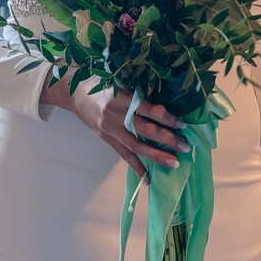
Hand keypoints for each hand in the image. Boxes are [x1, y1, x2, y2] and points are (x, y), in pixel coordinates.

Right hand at [42, 75, 189, 175]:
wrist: (74, 92)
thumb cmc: (102, 82)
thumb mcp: (121, 81)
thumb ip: (139, 92)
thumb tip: (167, 104)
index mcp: (123, 97)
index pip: (150, 110)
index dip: (167, 118)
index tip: (183, 124)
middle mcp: (116, 115)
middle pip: (145, 130)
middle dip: (167, 140)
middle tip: (186, 147)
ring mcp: (110, 129)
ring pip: (136, 146)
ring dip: (157, 156)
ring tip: (174, 163)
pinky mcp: (106, 139)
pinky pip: (124, 155)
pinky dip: (136, 168)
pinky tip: (148, 180)